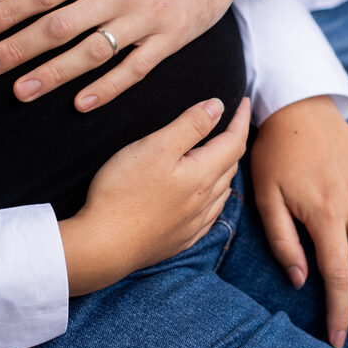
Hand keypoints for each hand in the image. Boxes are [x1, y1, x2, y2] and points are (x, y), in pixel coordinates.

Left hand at [0, 0, 270, 109]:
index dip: (7, 12)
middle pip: (58, 28)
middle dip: (16, 50)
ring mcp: (146, 20)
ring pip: (91, 53)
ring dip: (53, 75)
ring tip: (21, 92)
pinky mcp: (169, 40)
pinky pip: (135, 70)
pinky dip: (108, 88)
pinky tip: (81, 103)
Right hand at [58, 97, 249, 295]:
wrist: (104, 246)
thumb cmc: (124, 192)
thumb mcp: (156, 147)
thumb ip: (190, 125)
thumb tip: (218, 106)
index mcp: (203, 175)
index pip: (234, 142)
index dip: (240, 119)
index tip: (243, 101)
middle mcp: (205, 201)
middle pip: (230, 166)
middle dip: (234, 141)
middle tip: (230, 123)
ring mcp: (194, 224)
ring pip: (222, 191)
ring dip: (225, 169)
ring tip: (220, 154)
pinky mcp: (180, 239)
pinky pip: (209, 214)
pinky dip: (213, 196)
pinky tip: (205, 197)